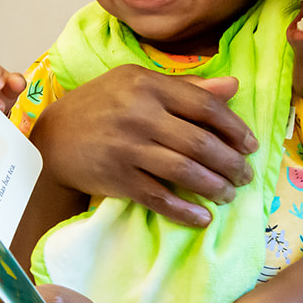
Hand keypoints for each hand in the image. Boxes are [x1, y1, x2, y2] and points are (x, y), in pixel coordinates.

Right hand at [30, 64, 257, 227]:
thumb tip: (234, 87)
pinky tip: (202, 217)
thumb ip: (187, 87)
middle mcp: (139, 114)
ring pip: (185, 170)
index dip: (235, 127)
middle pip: (200, 141)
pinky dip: (184, 210)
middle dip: (231, 162)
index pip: (205, 106)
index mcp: (149, 85)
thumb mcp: (139, 84)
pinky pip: (159, 197)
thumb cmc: (102, 106)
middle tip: (245, 175)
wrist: (52, 139)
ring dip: (215, 186)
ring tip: (229, 193)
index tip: (250, 145)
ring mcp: (127, 147)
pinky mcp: (117, 177)